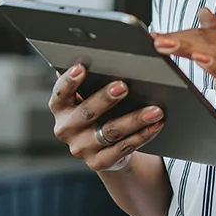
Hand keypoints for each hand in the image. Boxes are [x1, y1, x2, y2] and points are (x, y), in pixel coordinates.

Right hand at [48, 64, 164, 171]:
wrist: (102, 146)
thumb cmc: (98, 108)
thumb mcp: (89, 94)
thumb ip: (91, 77)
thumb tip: (101, 53)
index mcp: (60, 107)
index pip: (60, 93)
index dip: (69, 81)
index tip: (81, 67)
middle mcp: (66, 128)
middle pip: (86, 112)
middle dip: (105, 98)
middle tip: (124, 86)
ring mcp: (81, 148)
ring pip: (110, 131)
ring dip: (135, 119)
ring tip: (155, 109)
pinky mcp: (99, 162)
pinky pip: (124, 147)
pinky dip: (143, 135)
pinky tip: (156, 124)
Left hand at [153, 7, 215, 164]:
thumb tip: (204, 12)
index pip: (206, 34)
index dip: (179, 33)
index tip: (154, 35)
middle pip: (209, 40)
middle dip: (178, 38)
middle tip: (154, 39)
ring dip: (188, 47)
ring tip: (165, 45)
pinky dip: (215, 66)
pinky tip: (199, 59)